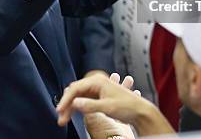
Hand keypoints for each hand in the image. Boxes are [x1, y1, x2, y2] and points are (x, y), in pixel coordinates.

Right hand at [56, 73, 173, 135]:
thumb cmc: (127, 106)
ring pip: (78, 97)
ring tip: (64, 119)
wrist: (140, 111)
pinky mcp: (98, 97)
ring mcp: (97, 90)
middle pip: (75, 92)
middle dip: (67, 104)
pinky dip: (77, 108)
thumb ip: (90, 105)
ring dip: (71, 108)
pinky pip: (83, 101)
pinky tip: (72, 115)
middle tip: (61, 117)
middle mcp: (96, 83)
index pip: (76, 88)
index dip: (66, 100)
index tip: (60, 110)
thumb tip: (75, 104)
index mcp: (98, 81)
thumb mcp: (107, 107)